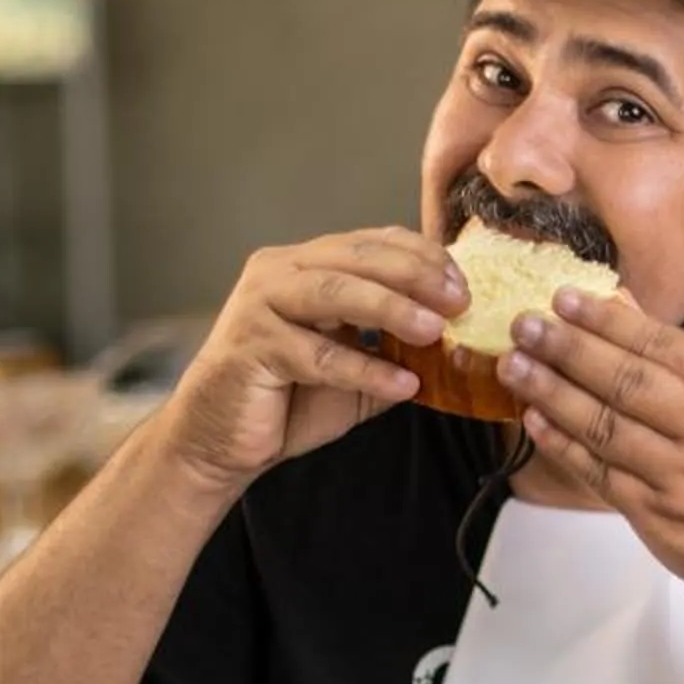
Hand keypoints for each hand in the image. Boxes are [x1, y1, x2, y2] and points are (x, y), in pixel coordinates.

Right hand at [165, 228, 466, 483]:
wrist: (220, 441)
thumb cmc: (286, 400)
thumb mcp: (352, 369)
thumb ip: (391, 348)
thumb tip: (453, 342)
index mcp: (305, 265)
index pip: (370, 243)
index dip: (420, 256)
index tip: (463, 284)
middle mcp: (279, 272)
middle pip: (356, 258)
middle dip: (414, 275)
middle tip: (459, 300)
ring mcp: (261, 305)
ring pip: (334, 293)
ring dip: (392, 309)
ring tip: (436, 331)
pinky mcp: (251, 347)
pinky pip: (319, 355)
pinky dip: (366, 369)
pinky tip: (404, 385)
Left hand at [497, 286, 683, 616]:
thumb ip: (682, 366)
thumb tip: (622, 308)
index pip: (664, 345)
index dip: (609, 320)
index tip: (564, 298)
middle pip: (628, 382)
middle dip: (570, 350)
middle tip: (524, 325)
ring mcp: (680, 478)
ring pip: (605, 427)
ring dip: (553, 393)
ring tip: (514, 366)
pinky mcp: (655, 517)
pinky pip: (598, 473)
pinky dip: (562, 445)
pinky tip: (534, 420)